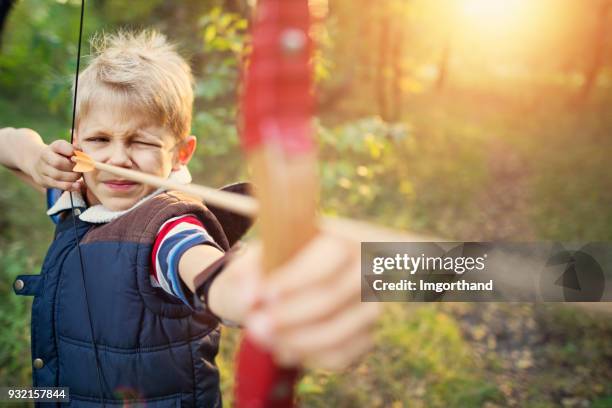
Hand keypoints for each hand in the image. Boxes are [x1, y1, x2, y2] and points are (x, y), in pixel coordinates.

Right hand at [27, 136, 82, 191]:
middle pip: (58, 163)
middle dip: (73, 167)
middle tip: (82, 168)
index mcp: (52, 147)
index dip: (72, 152)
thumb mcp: (67, 150)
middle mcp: (44, 157)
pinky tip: (77, 185)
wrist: (41, 163)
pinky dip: (70, 186)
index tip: (80, 156)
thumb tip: (83, 154)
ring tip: (79, 175)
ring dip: (72, 177)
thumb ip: (76, 150)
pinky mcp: (44, 181)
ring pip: (57, 175)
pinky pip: (57, 185)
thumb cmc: (61, 156)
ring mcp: (42, 169)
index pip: (60, 146)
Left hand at [209, 233, 379, 370]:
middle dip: (291, 315)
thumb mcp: (252, 262)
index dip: (298, 278)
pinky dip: (309, 356)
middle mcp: (365, 269)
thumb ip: (247, 273)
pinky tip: (283, 349)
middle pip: (334, 296)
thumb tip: (250, 293)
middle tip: (255, 325)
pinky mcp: (366, 336)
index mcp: (343, 236)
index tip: (263, 295)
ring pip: (339, 331)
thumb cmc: (268, 270)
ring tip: (264, 338)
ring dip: (296, 340)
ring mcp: (370, 304)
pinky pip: (342, 354)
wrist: (277, 295)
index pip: (331, 255)